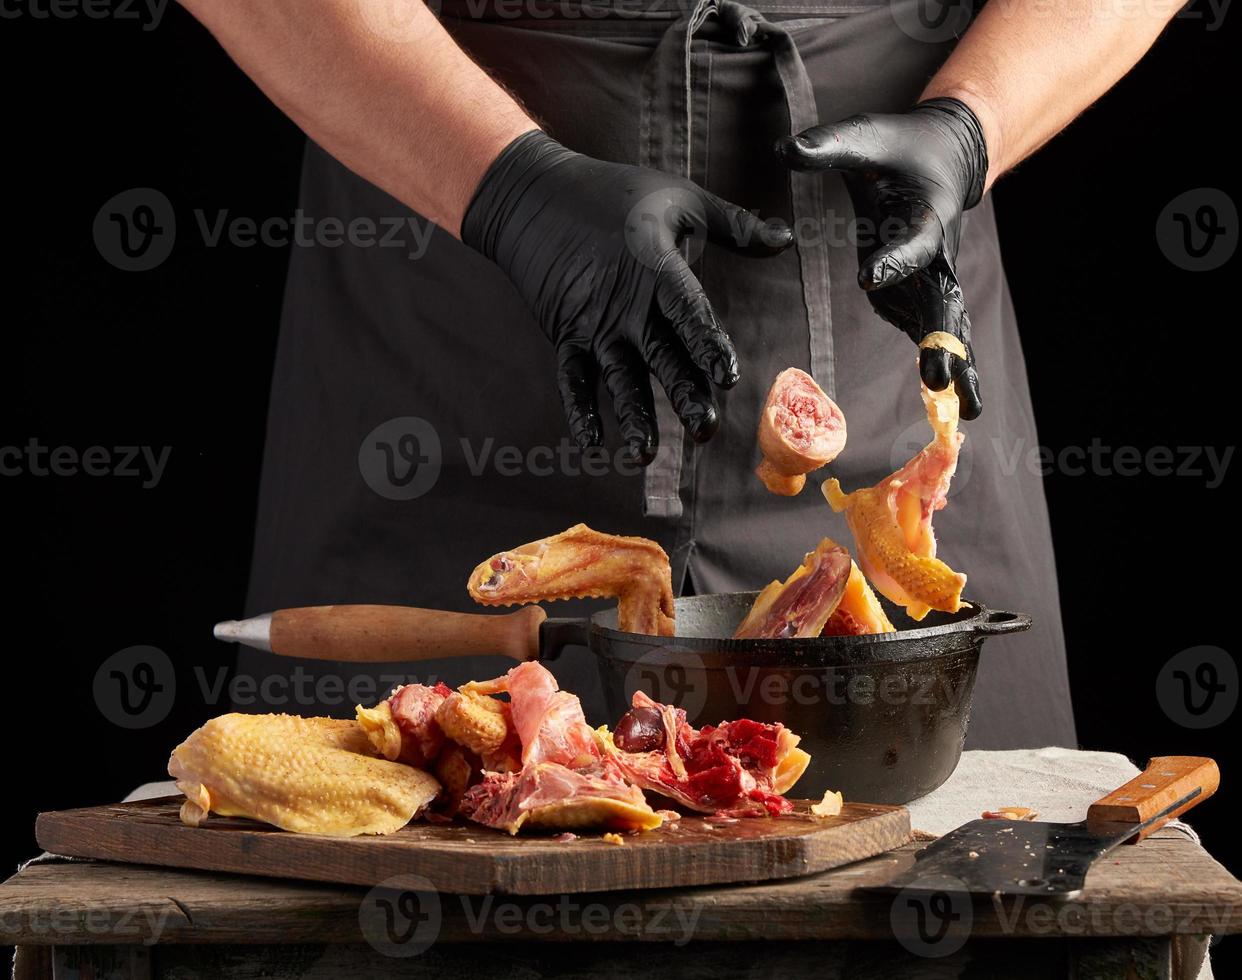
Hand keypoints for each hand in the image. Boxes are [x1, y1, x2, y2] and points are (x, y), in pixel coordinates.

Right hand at [463, 131, 791, 463]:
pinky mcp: (565, 334)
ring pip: (617, 376)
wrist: (532, 197)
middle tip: (706, 430)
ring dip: (632, 415)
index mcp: (655, 267)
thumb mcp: (678, 198)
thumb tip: (786, 239)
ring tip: (646, 454)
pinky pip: (572, 378)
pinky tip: (593, 443)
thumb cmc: (614, 193)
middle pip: (659, 355)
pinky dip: (579, 410)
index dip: (707, 344)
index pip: (687, 312)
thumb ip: (734, 224)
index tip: (728, 377)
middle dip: (682, 393)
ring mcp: (592, 323)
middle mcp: (624, 303)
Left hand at [776, 98, 987, 418]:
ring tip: (967, 412)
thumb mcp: (865, 136)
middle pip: (942, 303)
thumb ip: (827, 145)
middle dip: (942, 344)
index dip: (891, 260)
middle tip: (940, 381)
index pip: (909, 243)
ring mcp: (931, 278)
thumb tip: (783, 148)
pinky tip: (950, 408)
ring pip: (946, 328)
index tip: (866, 278)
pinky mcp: (921, 294)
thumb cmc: (900, 146)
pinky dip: (944, 368)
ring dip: (955, 367)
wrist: (947, 156)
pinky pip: (931, 335)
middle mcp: (936, 254)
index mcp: (924, 215)